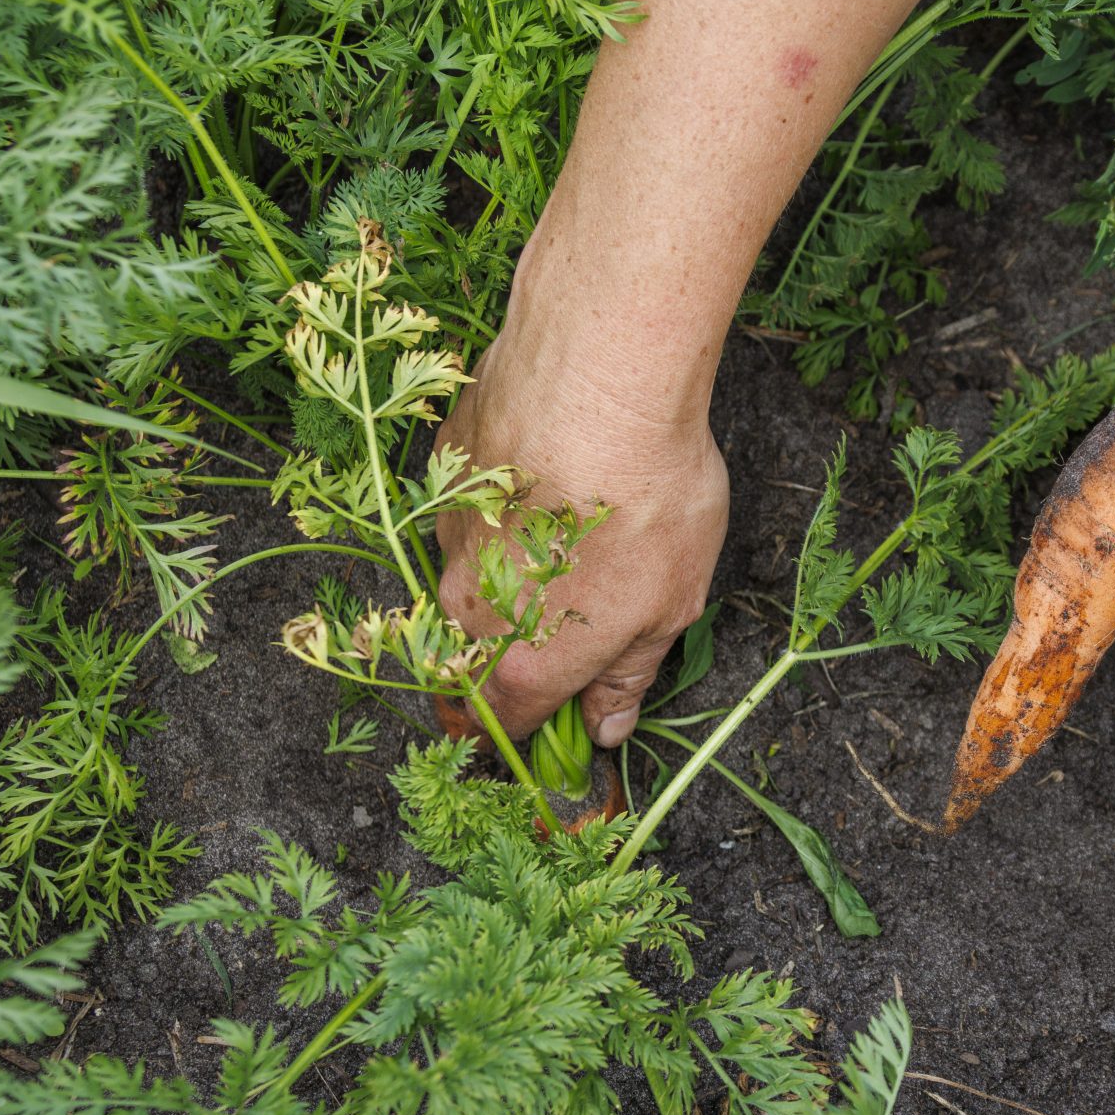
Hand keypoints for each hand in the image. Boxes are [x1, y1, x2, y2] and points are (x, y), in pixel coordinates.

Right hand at [432, 326, 728, 747]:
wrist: (595, 375)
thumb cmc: (647, 498)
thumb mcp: (671, 604)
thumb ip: (628, 675)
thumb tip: (607, 727)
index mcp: (524, 660)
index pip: (499, 728)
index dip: (518, 739)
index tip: (544, 728)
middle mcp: (468, 609)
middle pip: (467, 662)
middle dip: (503, 664)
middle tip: (560, 630)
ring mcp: (447, 536)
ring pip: (464, 581)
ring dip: (504, 578)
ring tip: (566, 540)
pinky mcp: (444, 472)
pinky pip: (466, 510)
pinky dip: (500, 508)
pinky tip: (549, 478)